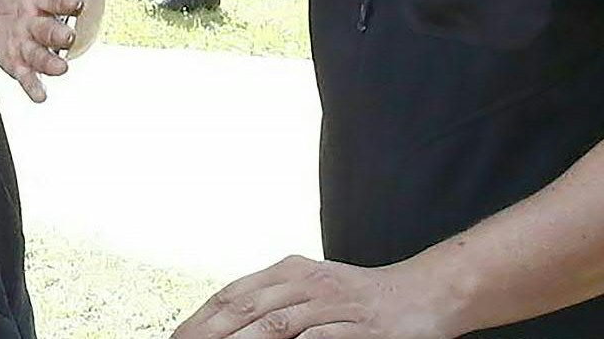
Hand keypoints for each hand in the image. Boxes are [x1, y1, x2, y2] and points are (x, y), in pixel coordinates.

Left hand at [0, 0, 81, 102]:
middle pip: (54, 31)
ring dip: (51, 65)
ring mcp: (33, 46)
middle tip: (67, 39)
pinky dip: (35, 88)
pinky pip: (30, 78)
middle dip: (60, 35)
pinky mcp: (20, 64)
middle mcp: (42, 23)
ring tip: (59, 69)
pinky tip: (39, 98)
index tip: (76, 2)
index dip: (66, 1)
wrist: (4, 6)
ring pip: (45, 58)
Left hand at [173, 256, 454, 338]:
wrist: (425, 293)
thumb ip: (276, 303)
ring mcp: (334, 304)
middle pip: (247, 308)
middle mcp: (308, 283)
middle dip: (210, 331)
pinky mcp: (361, 328)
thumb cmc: (362, 298)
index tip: (178, 336)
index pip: (234, 293)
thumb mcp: (313, 290)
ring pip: (277, 324)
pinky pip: (322, 338)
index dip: (202, 316)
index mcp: (291, 271)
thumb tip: (231, 323)